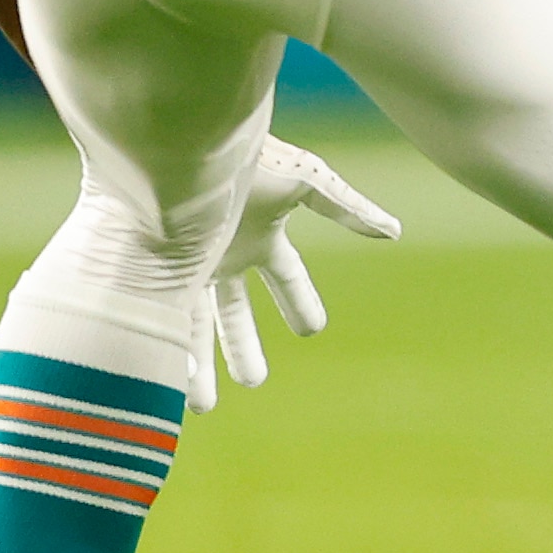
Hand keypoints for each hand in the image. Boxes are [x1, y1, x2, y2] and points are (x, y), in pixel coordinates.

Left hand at [188, 138, 402, 409]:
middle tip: (254, 382)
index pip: (287, 278)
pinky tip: (167, 383)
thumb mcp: (306, 180)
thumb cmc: (248, 155)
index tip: (312, 330)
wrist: (185, 144)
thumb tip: (395, 232)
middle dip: (243, 347)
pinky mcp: (158, 272)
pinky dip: (172, 354)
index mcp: (262, 233)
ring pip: (196, 325)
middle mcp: (223, 253)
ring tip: (203, 408)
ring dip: (201, 365)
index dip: (301, 304)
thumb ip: (348, 209)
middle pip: (235, 312)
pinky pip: (167, 322)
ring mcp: (188, 263)